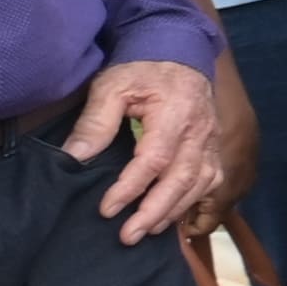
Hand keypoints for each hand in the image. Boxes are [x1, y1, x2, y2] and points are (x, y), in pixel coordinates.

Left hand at [71, 59, 226, 239]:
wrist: (178, 50)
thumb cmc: (142, 68)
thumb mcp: (111, 86)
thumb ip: (95, 122)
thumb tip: (74, 157)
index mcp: (174, 113)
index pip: (155, 159)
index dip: (131, 187)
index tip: (106, 209)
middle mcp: (199, 130)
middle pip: (183, 179)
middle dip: (155, 211)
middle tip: (128, 235)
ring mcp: (211, 139)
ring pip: (200, 183)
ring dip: (174, 211)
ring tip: (147, 231)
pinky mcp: (212, 145)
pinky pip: (211, 180)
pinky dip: (194, 202)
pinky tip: (173, 216)